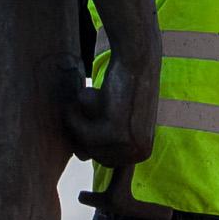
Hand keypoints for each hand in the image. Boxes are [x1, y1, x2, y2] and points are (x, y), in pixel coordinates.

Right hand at [64, 43, 157, 167]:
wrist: (138, 59)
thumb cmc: (125, 86)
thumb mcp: (116, 117)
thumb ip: (102, 137)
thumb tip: (82, 157)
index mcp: (143, 152)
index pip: (106, 160)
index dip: (92, 139)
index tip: (89, 117)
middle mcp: (139, 152)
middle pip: (96, 156)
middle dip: (85, 131)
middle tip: (82, 106)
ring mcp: (129, 143)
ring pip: (86, 146)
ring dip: (78, 121)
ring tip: (82, 99)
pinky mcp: (116, 130)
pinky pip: (82, 132)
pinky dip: (75, 115)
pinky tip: (82, 96)